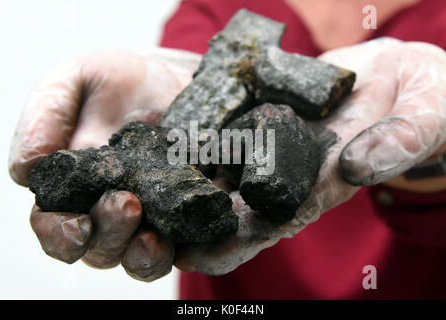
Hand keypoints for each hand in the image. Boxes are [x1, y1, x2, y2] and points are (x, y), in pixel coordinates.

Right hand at [9, 48, 201, 279]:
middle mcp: (112, 212)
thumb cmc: (117, 82)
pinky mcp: (192, 215)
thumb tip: (27, 167)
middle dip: (111, 234)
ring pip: (145, 258)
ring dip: (147, 255)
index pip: (57, 228)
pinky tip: (208, 236)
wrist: (172, 77)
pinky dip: (204, 251)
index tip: (77, 225)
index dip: (61, 235)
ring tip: (156, 235)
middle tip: (126, 204)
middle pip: (103, 248)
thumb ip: (45, 116)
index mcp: (74, 190)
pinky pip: (197, 246)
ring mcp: (154, 219)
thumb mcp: (72, 82)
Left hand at [173, 38, 445, 274]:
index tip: (199, 256)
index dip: (240, 239)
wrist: (404, 74)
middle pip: (243, 202)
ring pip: (231, 166)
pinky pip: (235, 125)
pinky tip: (173, 138)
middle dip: (199, 220)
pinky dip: (206, 134)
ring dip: (191, 180)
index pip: (280, 219)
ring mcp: (281, 140)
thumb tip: (357, 164)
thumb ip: (399, 140)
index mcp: (329, 181)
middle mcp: (297, 169)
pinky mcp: (272, 112)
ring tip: (148, 192)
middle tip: (154, 233)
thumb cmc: (423, 100)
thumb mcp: (425, 115)